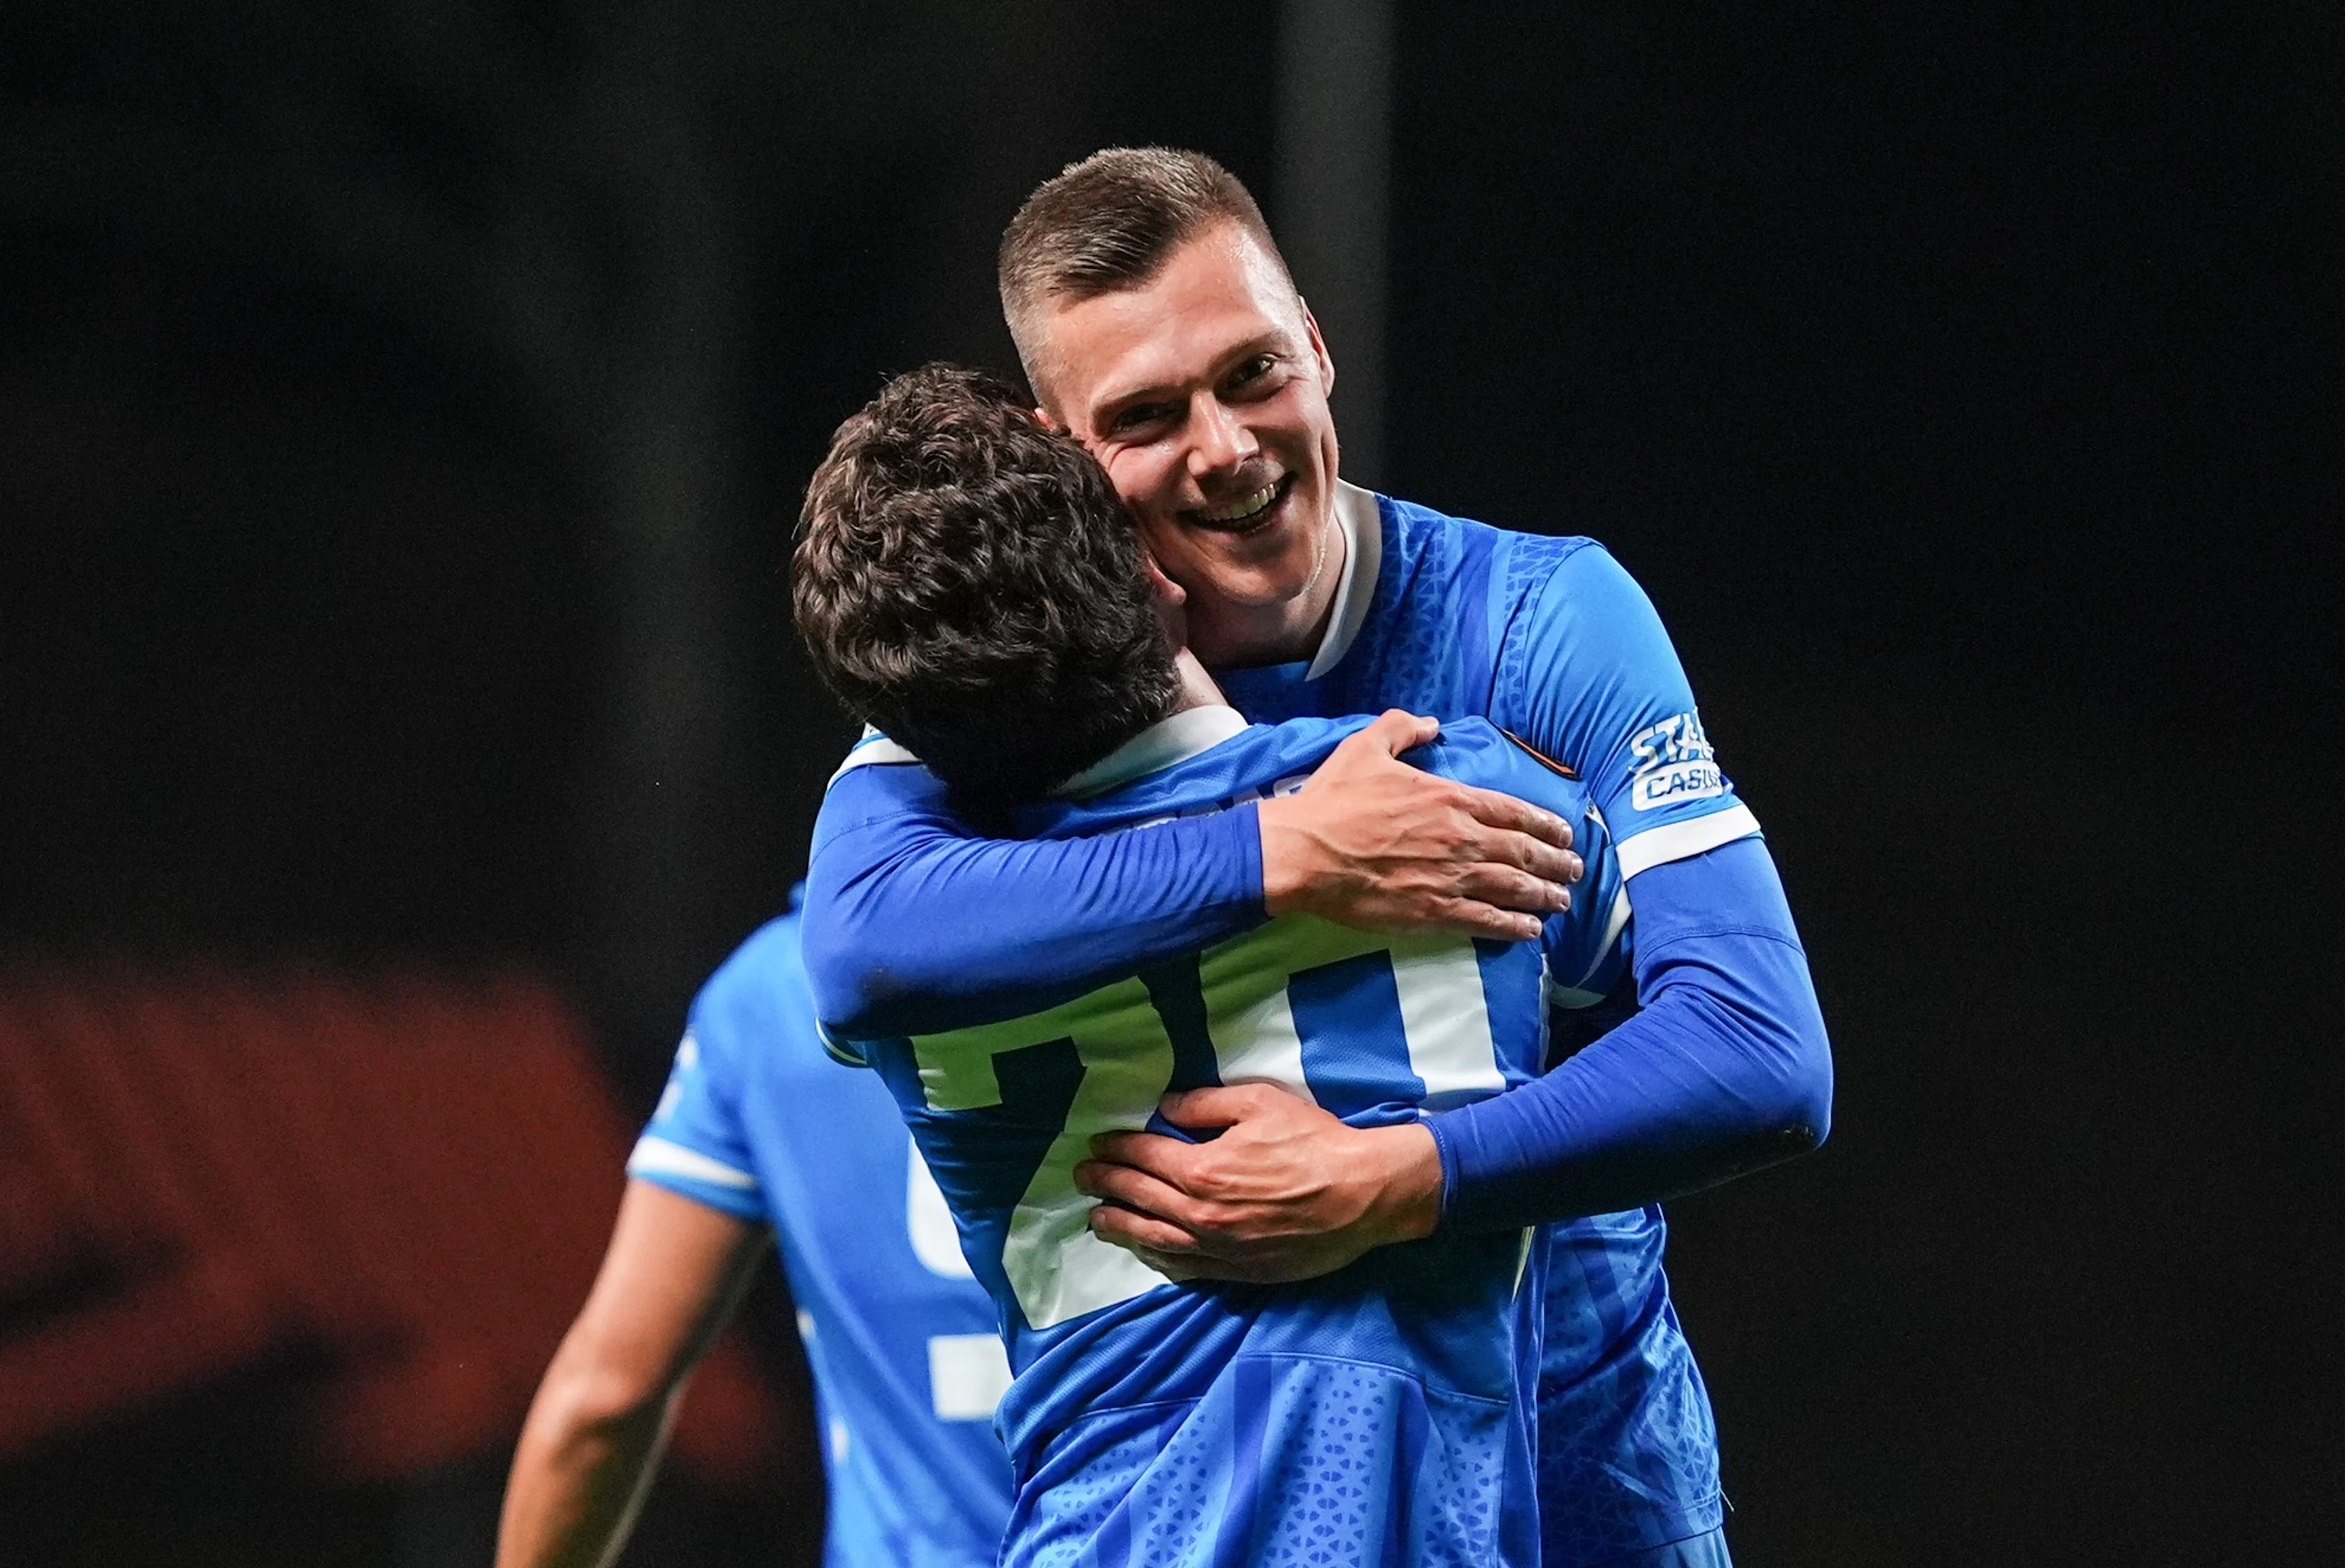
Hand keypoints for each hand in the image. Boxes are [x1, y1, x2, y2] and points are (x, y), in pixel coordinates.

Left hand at [1073, 1084, 1443, 1283]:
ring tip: (1097, 1219)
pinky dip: (1156, 1258)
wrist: (1362, 1196)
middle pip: (1139, 1198)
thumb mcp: (1261, 1103)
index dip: (1117, 1147)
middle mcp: (1200, 1214)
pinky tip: (1144, 1251)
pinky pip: (1184, 1267)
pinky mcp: (1238, 1270)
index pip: (1144, 1156)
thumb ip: (1207, 1104)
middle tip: (1084, 1177)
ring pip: (1152, 1239)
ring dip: (1119, 1227)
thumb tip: (1169, 1107)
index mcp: (1201, 1169)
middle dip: (1106, 1184)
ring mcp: (1217, 1247)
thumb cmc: (1315, 1143)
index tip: (1099, 1143)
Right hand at [1256, 710, 1579, 941]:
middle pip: (1524, 851)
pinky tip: (1530, 932)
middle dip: (1556, 862)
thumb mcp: (1366, 746)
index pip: (1513, 810)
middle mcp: (1461, 838)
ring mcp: (1451, 877)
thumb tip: (1431, 724)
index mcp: (1449, 798)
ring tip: (1562, 902)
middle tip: (1575, 870)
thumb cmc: (1333, 800)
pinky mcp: (1434, 912)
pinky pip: (1486, 921)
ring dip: (1544, 895)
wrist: (1304, 851)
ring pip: (1514, 888)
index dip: (1544, 823)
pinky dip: (1513, 927)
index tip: (1565, 833)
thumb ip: (1403, 728)